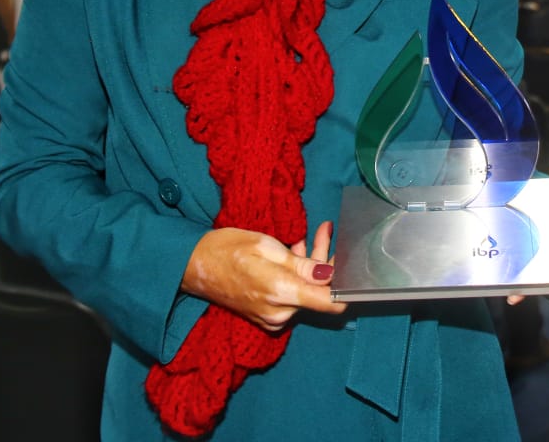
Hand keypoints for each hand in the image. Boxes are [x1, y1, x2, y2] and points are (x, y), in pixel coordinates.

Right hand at [181, 220, 344, 331]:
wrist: (192, 266)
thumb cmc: (225, 249)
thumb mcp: (266, 246)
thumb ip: (301, 264)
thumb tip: (329, 273)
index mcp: (281, 292)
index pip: (331, 303)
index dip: (348, 286)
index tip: (356, 266)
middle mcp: (279, 312)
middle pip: (319, 292)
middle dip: (325, 262)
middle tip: (324, 230)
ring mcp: (272, 318)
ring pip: (306, 292)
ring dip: (311, 266)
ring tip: (309, 236)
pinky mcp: (266, 316)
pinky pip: (292, 297)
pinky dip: (296, 276)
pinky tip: (293, 253)